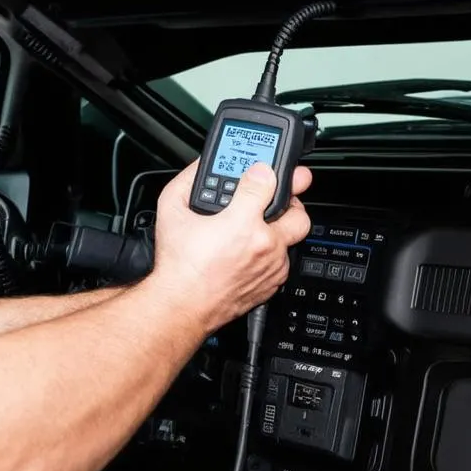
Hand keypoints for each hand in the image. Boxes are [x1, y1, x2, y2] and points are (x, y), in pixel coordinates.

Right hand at [150, 160, 311, 334]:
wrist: (181, 304)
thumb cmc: (178, 264)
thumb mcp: (172, 209)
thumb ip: (189, 179)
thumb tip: (202, 166)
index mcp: (243, 224)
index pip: (268, 181)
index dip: (264, 172)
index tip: (259, 173)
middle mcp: (266, 246)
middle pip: (299, 212)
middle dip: (290, 202)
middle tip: (274, 199)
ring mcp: (273, 267)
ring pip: (293, 239)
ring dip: (279, 230)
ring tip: (256, 229)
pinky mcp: (273, 284)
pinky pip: (283, 261)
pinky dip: (272, 254)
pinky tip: (251, 251)